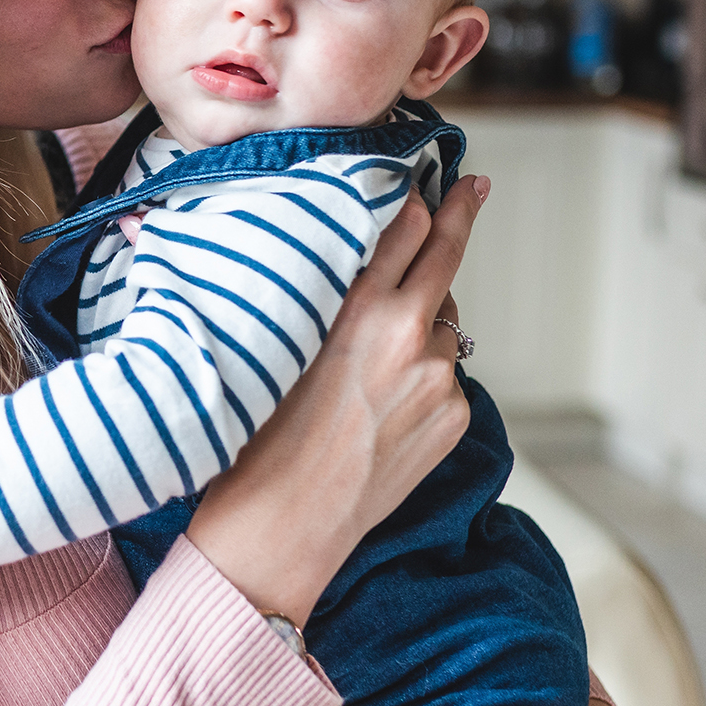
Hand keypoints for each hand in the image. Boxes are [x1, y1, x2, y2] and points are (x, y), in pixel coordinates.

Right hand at [185, 179, 487, 623]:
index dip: (418, 197)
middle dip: (461, 215)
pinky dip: (425, 374)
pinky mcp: (455, 415)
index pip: (404, 225)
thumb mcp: (266, 344)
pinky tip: (384, 401)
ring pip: (444, 323)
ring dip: (423, 322)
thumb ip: (295, 291)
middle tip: (474, 186)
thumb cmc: (253, 436)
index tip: (431, 179)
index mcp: (356, 307)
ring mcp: (439, 377)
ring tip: (377, 355)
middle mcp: (407, 333)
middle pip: (447, 254)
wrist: (283, 526)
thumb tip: (230, 238)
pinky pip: (447, 374)